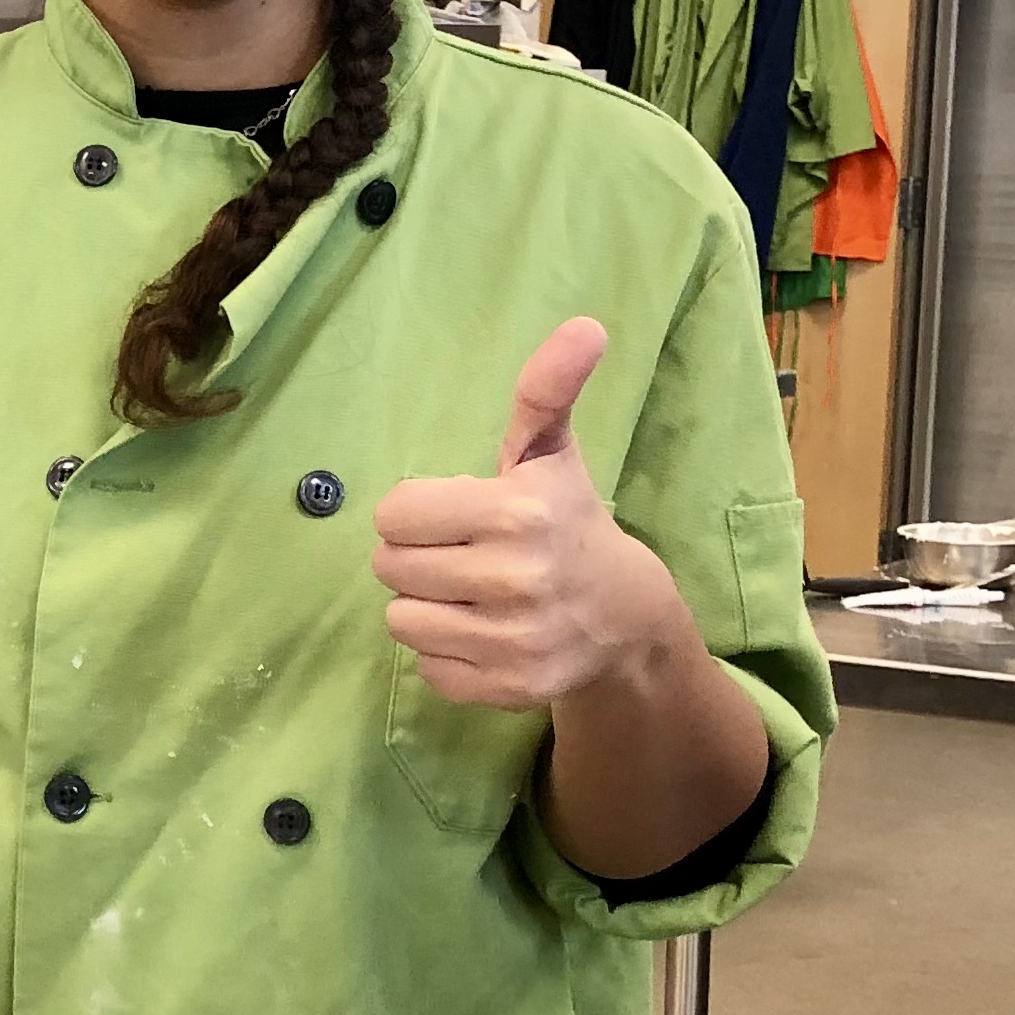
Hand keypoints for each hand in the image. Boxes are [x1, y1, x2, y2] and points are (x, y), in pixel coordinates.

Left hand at [370, 318, 691, 711]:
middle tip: (460, 555)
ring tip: (468, 594)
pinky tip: (483, 632)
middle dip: (415, 558)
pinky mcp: (507, 688)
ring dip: (424, 606)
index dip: (414, 513)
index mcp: (517, 512)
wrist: (625, 617)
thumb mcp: (553, 452)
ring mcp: (511, 641)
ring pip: (400, 620)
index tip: (452, 515)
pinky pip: (427, 669)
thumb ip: (547, 390)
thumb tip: (585, 326)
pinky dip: (446, 653)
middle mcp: (513, 579)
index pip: (395, 514)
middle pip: (390, 568)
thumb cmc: (569, 522)